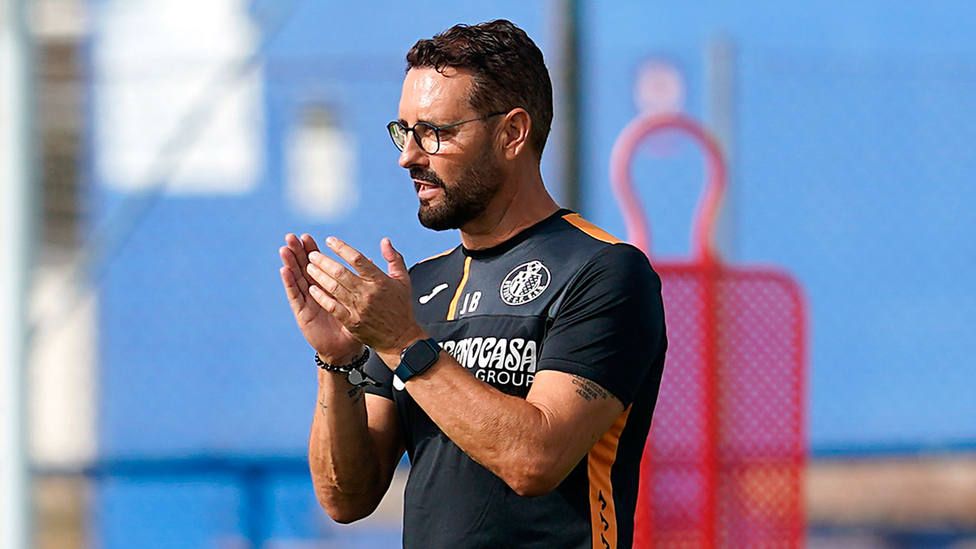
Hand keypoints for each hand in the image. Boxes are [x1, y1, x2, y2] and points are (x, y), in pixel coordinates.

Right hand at [279, 233, 363, 363]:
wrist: (346, 348)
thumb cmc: (354, 324)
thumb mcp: (360, 300)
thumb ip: (363, 280)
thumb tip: (368, 259)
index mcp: (328, 286)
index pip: (318, 264)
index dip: (312, 250)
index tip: (308, 237)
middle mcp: (315, 291)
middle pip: (303, 267)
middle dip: (298, 252)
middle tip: (293, 237)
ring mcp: (307, 301)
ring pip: (297, 278)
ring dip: (290, 263)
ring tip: (285, 248)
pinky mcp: (303, 313)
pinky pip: (295, 296)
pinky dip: (289, 283)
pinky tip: (284, 270)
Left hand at [304, 236, 424, 361]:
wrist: (400, 338)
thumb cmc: (401, 308)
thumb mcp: (403, 280)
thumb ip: (394, 258)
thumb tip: (385, 241)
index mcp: (380, 281)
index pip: (357, 259)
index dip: (341, 248)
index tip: (330, 241)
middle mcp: (368, 293)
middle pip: (341, 272)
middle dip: (323, 261)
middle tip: (312, 255)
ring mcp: (359, 308)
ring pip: (333, 288)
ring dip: (319, 276)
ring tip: (309, 268)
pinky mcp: (352, 322)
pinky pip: (332, 306)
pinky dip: (321, 297)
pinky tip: (312, 289)